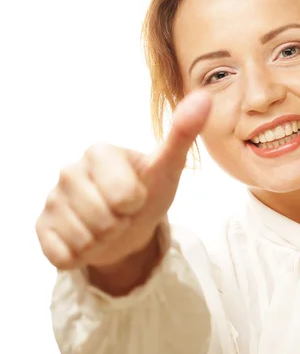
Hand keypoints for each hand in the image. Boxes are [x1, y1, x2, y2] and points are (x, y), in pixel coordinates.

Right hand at [36, 89, 211, 269]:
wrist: (129, 225)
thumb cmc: (149, 191)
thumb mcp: (169, 166)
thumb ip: (183, 134)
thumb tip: (204, 97)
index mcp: (99, 152)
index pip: (124, 196)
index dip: (136, 204)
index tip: (136, 196)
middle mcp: (69, 171)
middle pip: (102, 220)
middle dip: (120, 225)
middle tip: (122, 214)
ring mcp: (52, 199)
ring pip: (83, 240)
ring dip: (103, 242)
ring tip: (107, 226)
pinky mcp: (41, 227)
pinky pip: (62, 255)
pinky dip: (81, 256)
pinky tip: (87, 240)